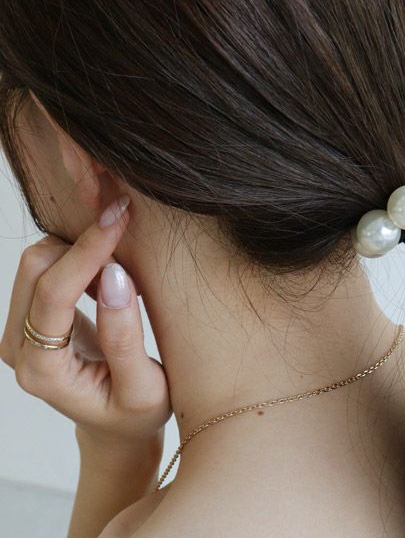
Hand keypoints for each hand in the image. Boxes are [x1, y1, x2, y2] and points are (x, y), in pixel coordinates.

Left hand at [0, 195, 171, 449]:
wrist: (116, 428)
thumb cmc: (135, 415)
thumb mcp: (144, 389)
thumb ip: (125, 337)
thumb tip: (113, 276)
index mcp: (43, 371)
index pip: (54, 292)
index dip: (88, 249)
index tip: (120, 217)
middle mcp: (19, 348)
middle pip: (35, 266)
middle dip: (82, 242)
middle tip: (125, 232)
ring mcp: (20, 332)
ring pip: (37, 260)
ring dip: (79, 249)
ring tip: (120, 266)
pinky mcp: (30, 318)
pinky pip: (45, 267)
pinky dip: (77, 256)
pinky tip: (106, 272)